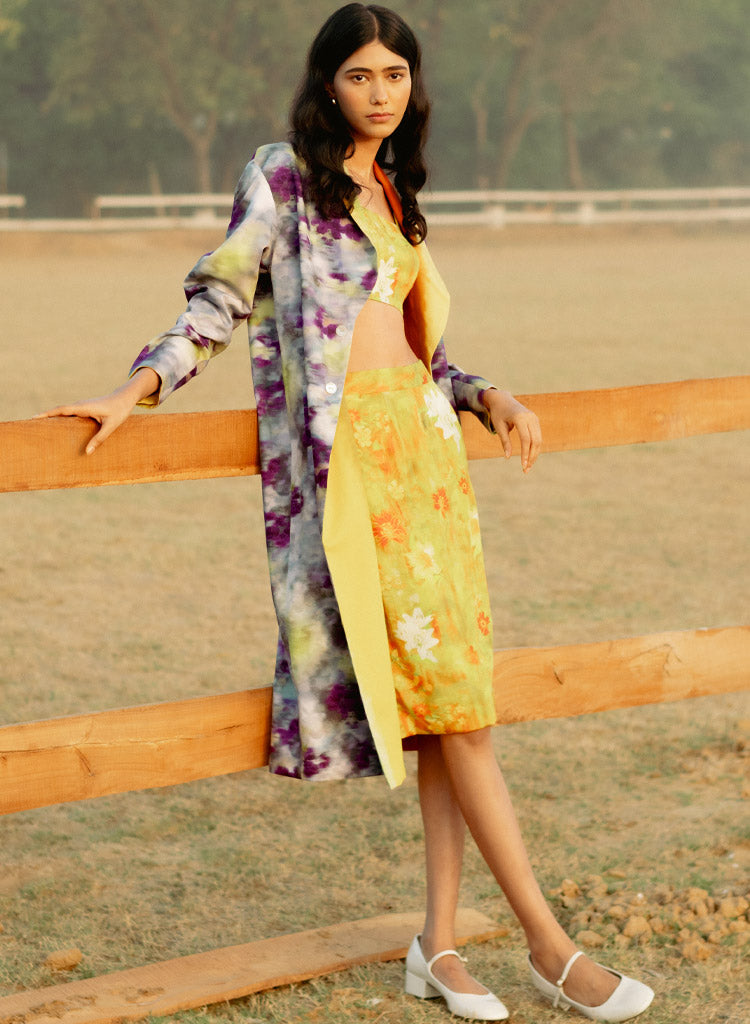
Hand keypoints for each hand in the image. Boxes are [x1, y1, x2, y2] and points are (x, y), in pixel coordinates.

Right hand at [34, 368, 159, 454]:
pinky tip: (56, 426)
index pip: (62, 410)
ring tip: (39, 427)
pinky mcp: (84, 409)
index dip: (48, 414)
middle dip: (45, 416)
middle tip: (31, 424)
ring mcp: (81, 407)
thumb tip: (88, 452)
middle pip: (58, 411)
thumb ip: (100, 439)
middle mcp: (80, 405)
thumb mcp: (111, 426)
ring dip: (51, 417)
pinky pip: (69, 414)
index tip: (35, 418)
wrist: (124, 398)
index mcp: (84, 407)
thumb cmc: (119, 410)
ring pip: (63, 412)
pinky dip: (60, 418)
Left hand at [482, 388, 541, 472]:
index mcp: (520, 418)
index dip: (525, 453)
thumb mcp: (499, 427)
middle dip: (532, 456)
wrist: (502, 399)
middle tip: (526, 470)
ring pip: (538, 440)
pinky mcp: (535, 421)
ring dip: (535, 454)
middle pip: (535, 441)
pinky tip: (530, 457)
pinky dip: (534, 448)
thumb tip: (508, 457)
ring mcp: (534, 418)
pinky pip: (537, 436)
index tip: (522, 465)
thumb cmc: (498, 413)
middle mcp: (530, 417)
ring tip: (528, 466)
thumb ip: (504, 441)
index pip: (526, 439)